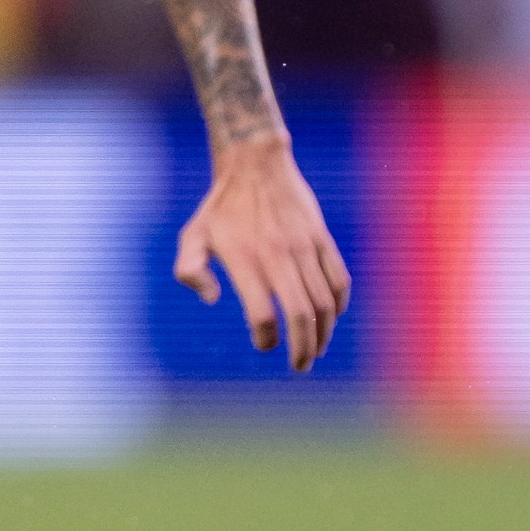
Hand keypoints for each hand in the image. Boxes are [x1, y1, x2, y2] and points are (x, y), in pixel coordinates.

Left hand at [173, 133, 351, 370]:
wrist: (257, 164)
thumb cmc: (220, 207)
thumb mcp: (191, 236)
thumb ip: (190, 270)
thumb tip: (214, 300)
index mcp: (245, 259)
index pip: (262, 313)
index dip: (266, 338)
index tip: (264, 344)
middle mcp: (278, 255)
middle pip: (301, 314)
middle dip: (303, 348)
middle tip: (300, 366)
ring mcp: (304, 247)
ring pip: (325, 302)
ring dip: (323, 333)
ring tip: (316, 349)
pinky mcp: (321, 239)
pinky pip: (339, 279)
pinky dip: (339, 304)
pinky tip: (331, 317)